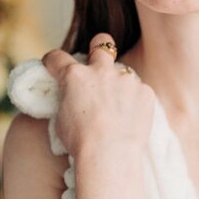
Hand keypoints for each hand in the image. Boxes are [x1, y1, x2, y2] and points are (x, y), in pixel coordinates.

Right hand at [40, 33, 154, 157]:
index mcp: (74, 76)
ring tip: (117, 109)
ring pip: (123, 74)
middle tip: (98, 61)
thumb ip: (68, 98)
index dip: (53, 61)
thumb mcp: (62, 118)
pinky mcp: (145, 92)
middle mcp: (100, 71)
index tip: (54, 66)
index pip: (57, 57)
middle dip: (99, 48)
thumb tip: (73, 96)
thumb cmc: (81, 142)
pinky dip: (135, 102)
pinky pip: (139, 92)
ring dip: (119, 85)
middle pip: (102, 43)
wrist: (110, 155)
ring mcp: (125, 79)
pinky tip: (130, 119)